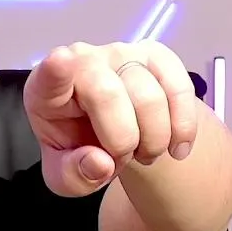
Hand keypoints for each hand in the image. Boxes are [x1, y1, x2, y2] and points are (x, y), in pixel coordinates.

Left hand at [23, 40, 198, 196]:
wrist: (115, 136)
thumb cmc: (80, 150)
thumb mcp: (67, 177)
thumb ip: (74, 176)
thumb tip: (101, 163)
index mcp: (48, 90)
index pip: (51, 74)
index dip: (57, 69)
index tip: (60, 61)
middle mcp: (84, 61)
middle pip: (109, 96)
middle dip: (123, 143)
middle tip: (122, 159)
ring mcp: (122, 53)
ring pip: (149, 97)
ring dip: (154, 140)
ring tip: (145, 154)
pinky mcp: (155, 56)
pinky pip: (179, 89)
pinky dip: (183, 127)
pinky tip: (177, 149)